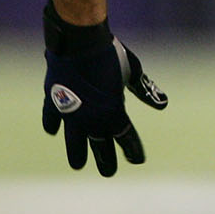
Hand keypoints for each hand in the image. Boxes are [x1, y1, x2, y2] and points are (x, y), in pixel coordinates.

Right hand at [42, 0, 167, 176]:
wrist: (79, 41)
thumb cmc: (109, 54)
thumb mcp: (132, 70)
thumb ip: (144, 90)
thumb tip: (162, 104)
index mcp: (113, 113)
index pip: (126, 139)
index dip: (132, 150)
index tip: (137, 160)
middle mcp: (92, 119)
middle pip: (100, 146)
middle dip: (106, 160)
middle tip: (108, 172)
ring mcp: (71, 113)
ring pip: (74, 141)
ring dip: (77, 153)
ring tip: (78, 164)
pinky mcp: (54, 102)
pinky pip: (52, 119)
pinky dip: (53, 125)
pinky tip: (53, 131)